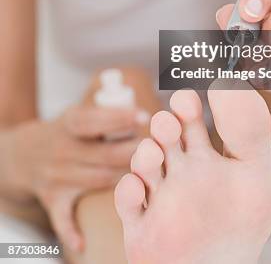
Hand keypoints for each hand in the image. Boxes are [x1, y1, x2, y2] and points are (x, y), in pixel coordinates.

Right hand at [13, 104, 139, 251]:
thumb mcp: (80, 115)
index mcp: (71, 123)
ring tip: (147, 177)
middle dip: (133, 153)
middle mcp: (62, 149)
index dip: (121, 118)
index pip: (97, 120)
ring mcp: (57, 176)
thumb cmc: (68, 132)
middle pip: (105, 154)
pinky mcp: (53, 199)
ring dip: (124, 180)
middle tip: (157, 151)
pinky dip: (70, 232)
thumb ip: (107, 116)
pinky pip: (62, 219)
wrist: (25, 153)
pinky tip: (83, 245)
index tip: (145, 116)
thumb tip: (145, 118)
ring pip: (98, 181)